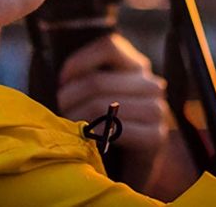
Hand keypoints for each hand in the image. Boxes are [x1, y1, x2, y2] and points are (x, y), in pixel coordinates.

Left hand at [58, 33, 167, 189]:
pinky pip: (119, 128)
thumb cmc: (105, 126)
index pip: (108, 46)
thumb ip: (86, 77)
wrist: (129, 168)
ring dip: (78, 117)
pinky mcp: (156, 136)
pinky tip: (89, 137)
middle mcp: (150, 83)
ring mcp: (157, 109)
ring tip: (69, 126)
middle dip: (69, 97)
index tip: (62, 80)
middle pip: (98, 81)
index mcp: (135, 65)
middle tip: (59, 111)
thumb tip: (61, 75)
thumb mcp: (97, 94)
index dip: (79, 61)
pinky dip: (97, 132)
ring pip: (104, 103)